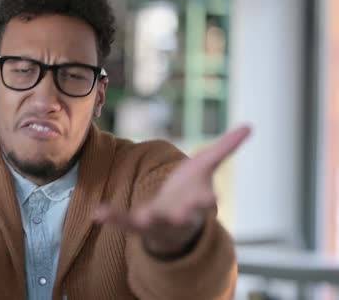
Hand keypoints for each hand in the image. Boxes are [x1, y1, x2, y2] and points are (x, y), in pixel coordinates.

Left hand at [94, 126, 250, 256]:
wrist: (175, 222)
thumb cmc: (192, 192)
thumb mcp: (206, 168)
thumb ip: (225, 149)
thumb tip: (250, 125)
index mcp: (198, 202)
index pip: (205, 201)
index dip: (206, 199)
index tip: (210, 198)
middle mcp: (180, 216)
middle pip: (184, 217)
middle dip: (184, 216)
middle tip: (183, 214)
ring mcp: (159, 222)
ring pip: (156, 223)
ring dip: (151, 220)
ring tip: (144, 218)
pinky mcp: (139, 224)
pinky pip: (126, 222)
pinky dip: (113, 218)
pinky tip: (98, 213)